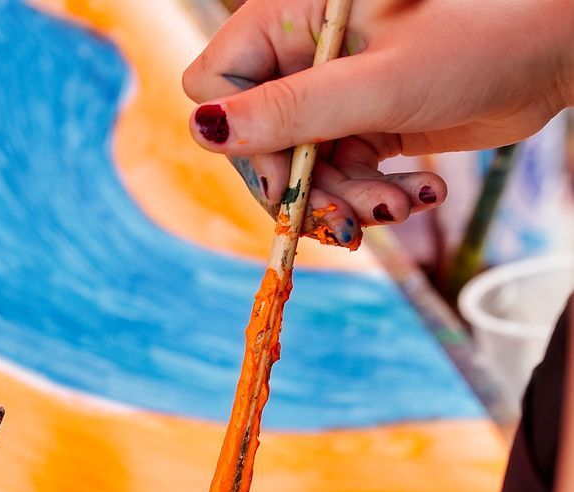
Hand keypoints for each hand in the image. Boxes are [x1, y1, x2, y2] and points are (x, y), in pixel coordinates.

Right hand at [184, 0, 572, 245]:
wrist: (556, 49)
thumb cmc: (478, 40)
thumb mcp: (377, 84)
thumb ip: (289, 111)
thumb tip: (202, 130)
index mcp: (293, 15)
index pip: (217, 83)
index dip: (242, 140)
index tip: (286, 177)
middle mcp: (307, 53)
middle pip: (263, 142)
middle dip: (307, 189)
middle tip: (353, 221)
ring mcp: (340, 90)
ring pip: (307, 170)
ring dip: (351, 202)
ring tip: (402, 205)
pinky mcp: (371, 123)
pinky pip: (348, 177)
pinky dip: (379, 196)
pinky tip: (422, 192)